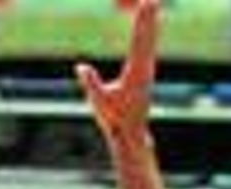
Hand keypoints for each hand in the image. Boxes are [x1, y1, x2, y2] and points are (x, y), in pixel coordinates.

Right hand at [76, 0, 158, 146]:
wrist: (132, 134)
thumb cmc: (115, 120)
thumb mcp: (99, 102)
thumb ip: (91, 83)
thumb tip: (80, 67)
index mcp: (135, 71)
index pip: (139, 39)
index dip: (142, 20)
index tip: (146, 2)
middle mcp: (145, 67)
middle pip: (147, 34)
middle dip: (148, 14)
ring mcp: (147, 70)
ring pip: (150, 39)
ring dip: (149, 20)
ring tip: (150, 3)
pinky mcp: (145, 73)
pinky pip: (147, 46)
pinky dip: (147, 32)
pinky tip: (150, 24)